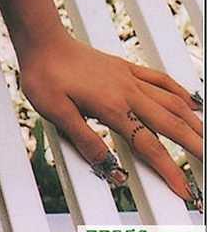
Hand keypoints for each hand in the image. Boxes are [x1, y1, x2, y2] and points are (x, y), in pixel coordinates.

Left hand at [18, 31, 202, 206]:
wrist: (41, 40)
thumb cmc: (44, 76)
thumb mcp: (56, 114)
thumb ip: (86, 141)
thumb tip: (112, 169)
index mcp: (112, 108)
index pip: (149, 146)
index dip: (169, 171)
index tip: (185, 191)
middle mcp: (127, 92)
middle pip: (171, 124)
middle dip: (195, 146)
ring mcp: (128, 78)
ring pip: (171, 101)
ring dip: (193, 122)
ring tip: (205, 139)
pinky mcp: (125, 67)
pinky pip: (160, 79)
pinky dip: (179, 92)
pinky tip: (190, 102)